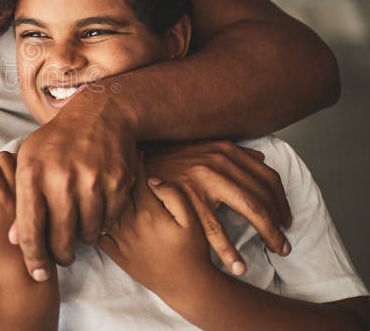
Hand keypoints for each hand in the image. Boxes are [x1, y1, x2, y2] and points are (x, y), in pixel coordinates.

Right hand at [0, 152, 40, 287]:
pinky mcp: (44, 203)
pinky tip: (15, 186)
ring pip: (21, 163)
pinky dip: (22, 173)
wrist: (27, 281)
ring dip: (7, 164)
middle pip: (5, 158)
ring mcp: (35, 197)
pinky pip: (33, 177)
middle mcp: (20, 194)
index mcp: (0, 199)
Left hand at [13, 89, 138, 279]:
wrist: (100, 115)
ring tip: (77, 230)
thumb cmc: (56, 141)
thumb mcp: (29, 161)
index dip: (32, 258)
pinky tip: (95, 213)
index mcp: (33, 173)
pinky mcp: (117, 183)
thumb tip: (12, 239)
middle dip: (59, 255)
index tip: (36, 274)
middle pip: (60, 239)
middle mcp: (62, 179)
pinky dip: (102, 224)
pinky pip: (109, 221)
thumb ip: (20, 200)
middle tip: (61, 256)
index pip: (29, 229)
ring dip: (82, 239)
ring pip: (87, 234)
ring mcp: (92, 181)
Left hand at [97, 162, 212, 298]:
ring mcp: (120, 240)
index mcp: (149, 212)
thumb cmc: (193, 250)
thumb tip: (153, 178)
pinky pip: (95, 232)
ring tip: (96, 176)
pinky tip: (88, 204)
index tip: (132, 148)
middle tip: (107, 155)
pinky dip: (89, 218)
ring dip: (96, 192)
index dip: (132, 161)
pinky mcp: (115, 253)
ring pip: (100, 209)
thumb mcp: (193, 220)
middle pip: (113, 191)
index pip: (134, 180)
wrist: (186, 285)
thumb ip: (174, 196)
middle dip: (110, 172)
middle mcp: (130, 224)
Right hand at [144, 140, 291, 275]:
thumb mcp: (200, 148)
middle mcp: (219, 162)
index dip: (281, 201)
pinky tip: (238, 266)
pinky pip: (215, 229)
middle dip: (278, 223)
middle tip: (285, 245)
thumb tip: (260, 159)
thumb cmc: (165, 159)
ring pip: (249, 210)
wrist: (129, 158)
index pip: (267, 177)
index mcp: (225, 151)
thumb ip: (231, 152)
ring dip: (268, 235)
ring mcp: (204, 180)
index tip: (286, 219)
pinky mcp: (187, 198)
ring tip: (276, 252)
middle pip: (263, 195)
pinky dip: (229, 250)